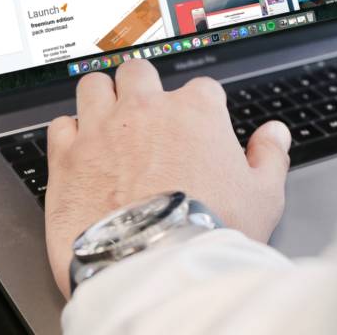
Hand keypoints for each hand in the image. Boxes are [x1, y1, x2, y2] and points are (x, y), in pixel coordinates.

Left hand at [44, 59, 291, 297]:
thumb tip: (276, 134)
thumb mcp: (264, 196)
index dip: (201, 108)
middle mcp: (146, 109)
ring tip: (107, 122)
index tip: (198, 127)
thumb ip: (270, 156)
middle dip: (142, 87)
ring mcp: (103, 128)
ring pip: (94, 86)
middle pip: (139, 72)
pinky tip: (81, 152)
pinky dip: (70, 135)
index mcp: (196, 111)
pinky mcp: (68, 156)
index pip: (201, 88)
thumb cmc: (209, 231)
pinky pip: (61, 124)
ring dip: (102, 99)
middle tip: (146, 114)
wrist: (153, 265)